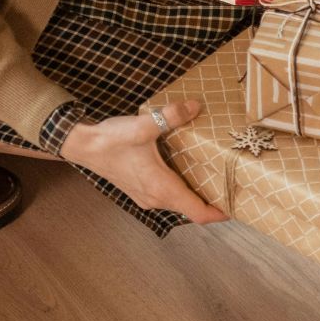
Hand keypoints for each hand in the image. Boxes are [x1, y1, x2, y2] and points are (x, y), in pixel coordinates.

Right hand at [57, 98, 228, 224]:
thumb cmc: (111, 141)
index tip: (236, 206)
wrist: (83, 145)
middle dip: (212, 201)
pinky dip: (180, 188)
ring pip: (179, 203)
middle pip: (191, 209)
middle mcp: (156, 199)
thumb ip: (171, 116)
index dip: (220, 213)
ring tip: (213, 176)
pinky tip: (185, 170)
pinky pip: (167, 196)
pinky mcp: (140, 191)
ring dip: (195, 194)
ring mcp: (146, 197)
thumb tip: (195, 107)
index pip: (198, 213)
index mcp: (162, 188)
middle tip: (231, 185)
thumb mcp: (144, 125)